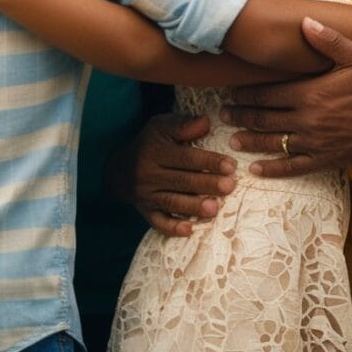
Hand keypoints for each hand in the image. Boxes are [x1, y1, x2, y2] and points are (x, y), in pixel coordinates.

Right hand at [111, 113, 237, 236]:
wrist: (121, 168)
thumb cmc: (150, 144)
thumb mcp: (162, 127)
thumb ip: (183, 125)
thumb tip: (206, 122)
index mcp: (155, 151)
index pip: (185, 157)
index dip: (209, 161)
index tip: (231, 165)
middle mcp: (148, 174)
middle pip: (182, 180)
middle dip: (207, 184)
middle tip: (229, 186)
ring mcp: (146, 195)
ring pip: (172, 202)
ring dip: (194, 206)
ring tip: (215, 208)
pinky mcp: (145, 211)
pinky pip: (158, 222)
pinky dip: (173, 227)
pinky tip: (189, 230)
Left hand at [222, 17, 351, 177]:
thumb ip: (327, 40)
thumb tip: (305, 22)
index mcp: (310, 93)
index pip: (268, 93)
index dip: (246, 94)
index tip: (230, 93)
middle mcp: (307, 119)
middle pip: (265, 118)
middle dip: (241, 116)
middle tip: (222, 115)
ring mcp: (315, 142)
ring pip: (274, 143)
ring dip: (250, 140)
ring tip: (232, 139)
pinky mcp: (326, 159)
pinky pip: (293, 166)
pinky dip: (273, 169)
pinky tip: (257, 170)